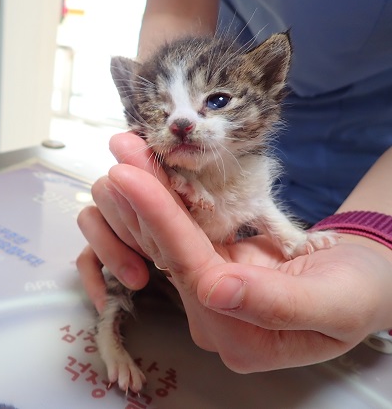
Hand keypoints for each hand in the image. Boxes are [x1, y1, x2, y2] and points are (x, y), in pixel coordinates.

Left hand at [77, 132, 391, 371]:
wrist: (366, 279)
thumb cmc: (360, 292)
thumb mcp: (334, 302)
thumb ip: (276, 304)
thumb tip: (213, 290)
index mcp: (239, 339)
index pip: (191, 271)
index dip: (160, 221)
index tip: (131, 176)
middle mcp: (212, 318)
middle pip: (169, 253)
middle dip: (142, 197)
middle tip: (121, 148)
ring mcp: (207, 293)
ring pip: (168, 238)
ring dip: (147, 190)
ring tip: (127, 147)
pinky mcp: (210, 267)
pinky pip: (182, 229)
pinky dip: (166, 195)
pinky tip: (149, 165)